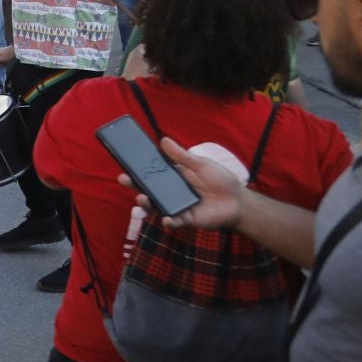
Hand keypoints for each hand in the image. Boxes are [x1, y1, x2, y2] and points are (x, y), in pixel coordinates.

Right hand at [123, 137, 245, 232]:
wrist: (237, 201)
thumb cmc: (221, 180)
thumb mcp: (201, 164)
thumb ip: (181, 156)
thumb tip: (163, 140)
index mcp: (174, 177)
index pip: (152, 173)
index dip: (138, 170)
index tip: (126, 164)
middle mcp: (171, 192)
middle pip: (148, 189)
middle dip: (134, 185)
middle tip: (123, 179)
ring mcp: (176, 206)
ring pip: (156, 206)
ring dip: (147, 203)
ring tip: (142, 198)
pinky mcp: (185, 219)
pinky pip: (174, 222)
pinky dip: (169, 222)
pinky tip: (167, 219)